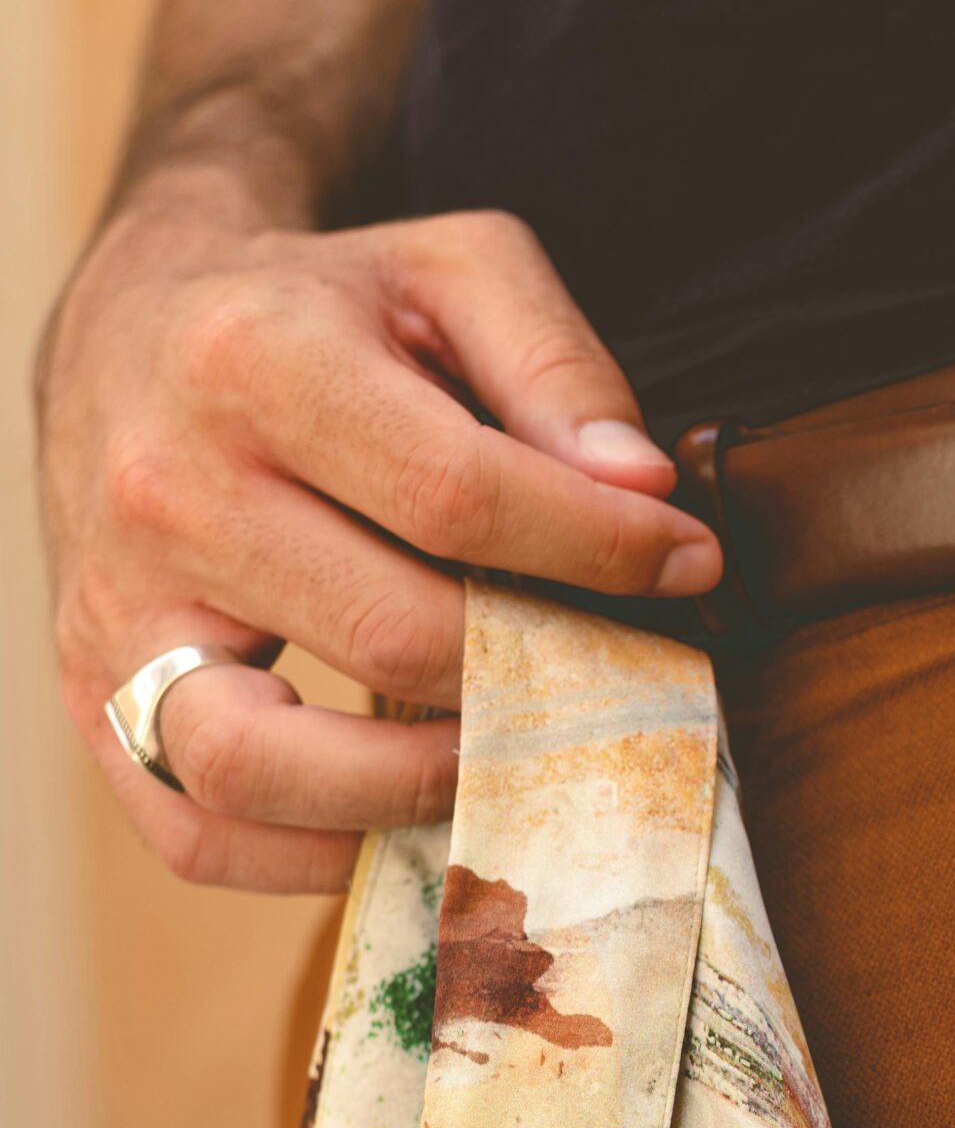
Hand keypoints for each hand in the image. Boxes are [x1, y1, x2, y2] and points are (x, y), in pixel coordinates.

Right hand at [38, 184, 721, 891]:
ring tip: (524, 753)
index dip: (600, 548)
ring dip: (426, 786)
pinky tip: (419, 810)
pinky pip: (199, 833)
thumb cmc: (320, 310)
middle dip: (542, 673)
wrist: (133, 329)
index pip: (459, 495)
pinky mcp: (92, 696)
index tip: (689, 565)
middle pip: (393, 635)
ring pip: (266, 764)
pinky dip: (319, 857)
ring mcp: (115, 607)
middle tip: (624, 674)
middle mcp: (167, 490)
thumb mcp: (447, 271)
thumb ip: (557, 362)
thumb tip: (645, 486)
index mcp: (256, 362)